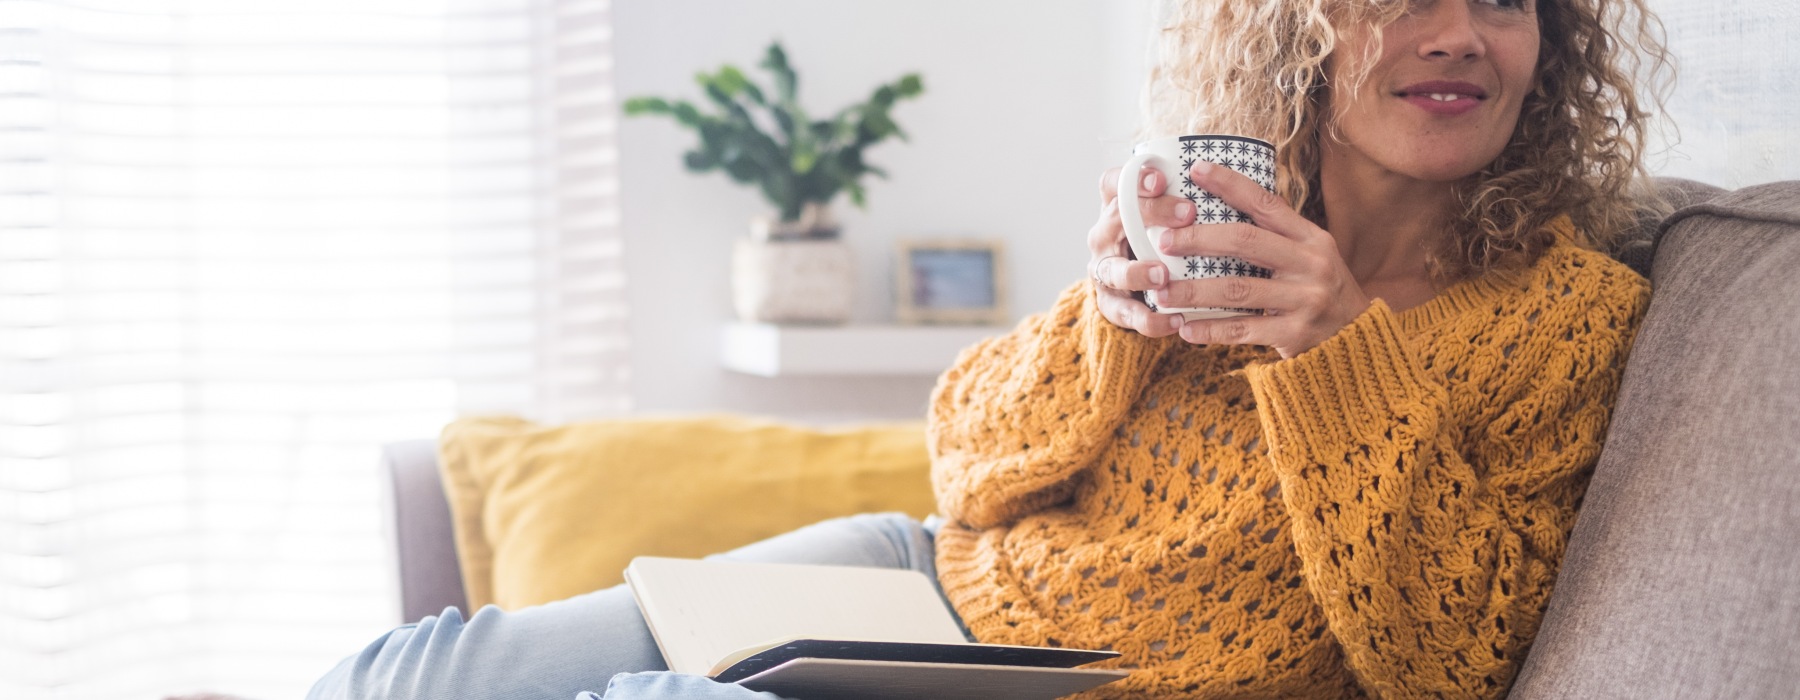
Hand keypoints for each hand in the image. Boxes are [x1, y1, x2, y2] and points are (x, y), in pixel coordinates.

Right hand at [1088, 165, 1196, 337]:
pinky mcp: (1109, 304)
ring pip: (1112, 269)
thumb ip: (1190, 203)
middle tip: (1187, 213)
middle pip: (1116, 217)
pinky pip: (1125, 313)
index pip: (1115, 183)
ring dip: (1136, 272)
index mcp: (1117, 207)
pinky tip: (1175, 321)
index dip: (1134, 179)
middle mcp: (1104, 235)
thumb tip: (1243, 185)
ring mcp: (1104, 270)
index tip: (1162, 178)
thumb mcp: (1172, 219)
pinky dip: (1148, 320)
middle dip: (1151, 214)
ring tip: (1162, 276)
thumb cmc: (1164, 242)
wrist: (1137, 288)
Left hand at [1158, 161, 1371, 358]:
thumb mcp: (1309, 256)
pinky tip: (1185, 329)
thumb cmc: (1318, 289)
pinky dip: (1211, 329)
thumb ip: (1274, 237)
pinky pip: (1243, 330)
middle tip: (1164, 241)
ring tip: (1161, 293)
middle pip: (1245, 242)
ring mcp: (1304, 300)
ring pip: (1237, 289)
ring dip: (1193, 291)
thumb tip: (1217, 209)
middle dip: (1198, 239)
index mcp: (1310, 238)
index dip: (1230, 184)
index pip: (1266, 203)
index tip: (1196, 169)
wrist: (1358, 337)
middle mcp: (1310, 264)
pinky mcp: (1295, 333)